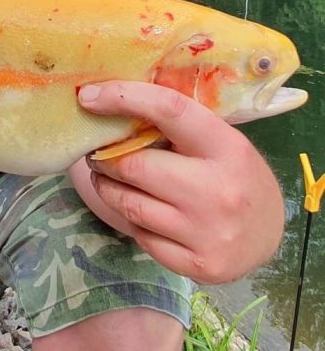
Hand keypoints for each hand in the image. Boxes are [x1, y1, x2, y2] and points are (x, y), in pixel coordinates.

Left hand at [76, 81, 284, 283]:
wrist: (271, 232)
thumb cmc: (232, 171)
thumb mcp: (218, 139)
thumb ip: (175, 122)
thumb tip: (112, 95)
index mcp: (227, 147)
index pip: (168, 111)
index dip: (122, 97)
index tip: (88, 95)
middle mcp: (219, 190)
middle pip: (135, 165)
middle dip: (105, 157)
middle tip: (96, 152)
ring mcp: (208, 232)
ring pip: (129, 203)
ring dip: (106, 187)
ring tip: (104, 176)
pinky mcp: (197, 264)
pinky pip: (140, 235)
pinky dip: (130, 219)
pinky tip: (136, 209)